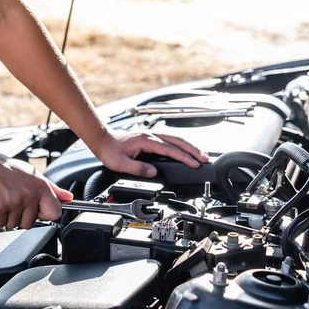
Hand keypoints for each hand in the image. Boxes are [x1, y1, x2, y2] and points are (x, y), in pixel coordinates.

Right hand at [0, 147, 72, 228]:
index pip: (55, 213)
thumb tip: (68, 198)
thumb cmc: (3, 168)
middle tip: (12, 198)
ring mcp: (14, 202)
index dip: (44, 214)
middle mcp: (30, 194)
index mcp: (41, 186)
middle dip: (21, 215)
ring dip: (7, 216)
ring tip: (2, 197)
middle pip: (31, 223)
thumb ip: (52, 189)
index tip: (37, 209)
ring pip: (14, 225)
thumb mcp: (32, 174)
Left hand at [93, 130, 208, 177]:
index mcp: (146, 141)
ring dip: (189, 146)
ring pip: (176, 138)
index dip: (183, 157)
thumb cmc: (110, 151)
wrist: (103, 140)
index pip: (170, 149)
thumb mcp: (121, 164)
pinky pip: (171, 140)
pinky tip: (186, 150)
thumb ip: (138, 168)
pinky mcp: (151, 138)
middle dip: (193, 150)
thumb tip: (153, 172)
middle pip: (178, 141)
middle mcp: (151, 136)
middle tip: (205, 158)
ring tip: (201, 155)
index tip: (194, 163)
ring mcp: (152, 135)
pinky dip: (181, 145)